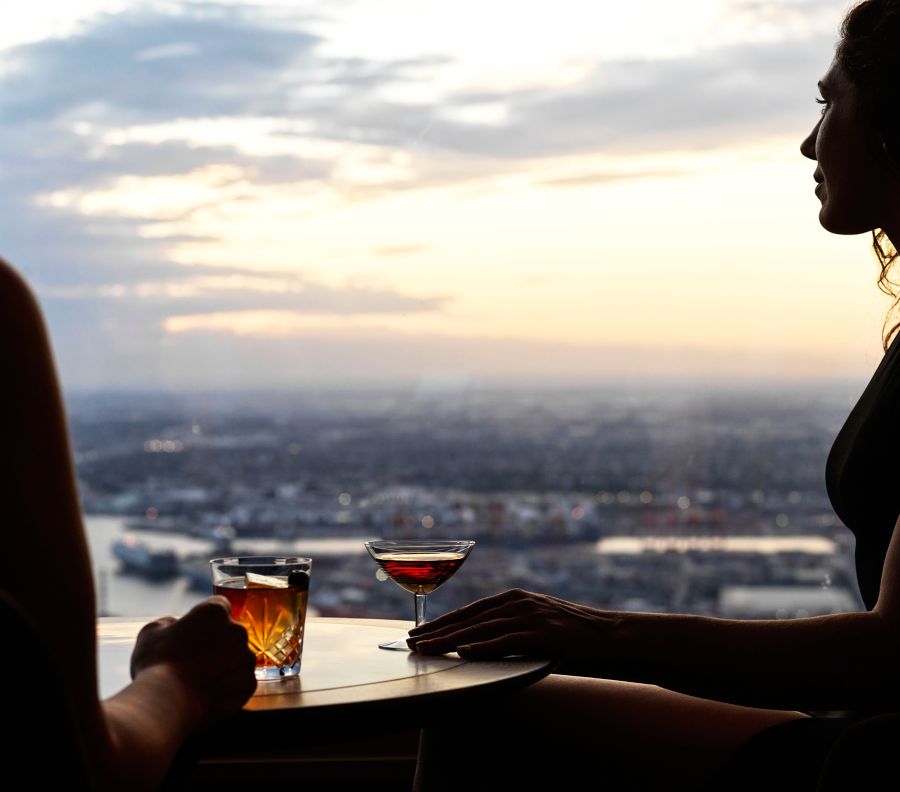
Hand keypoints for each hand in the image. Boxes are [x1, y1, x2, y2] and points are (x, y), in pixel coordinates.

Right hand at [130, 596, 256, 726]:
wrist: (166, 704)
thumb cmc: (156, 665)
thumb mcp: (151, 633)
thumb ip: (169, 623)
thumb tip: (175, 625)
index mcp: (214, 612)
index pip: (219, 606)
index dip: (207, 621)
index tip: (196, 633)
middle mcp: (237, 630)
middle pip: (231, 633)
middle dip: (217, 644)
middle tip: (194, 661)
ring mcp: (246, 658)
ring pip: (238, 659)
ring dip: (225, 666)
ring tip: (200, 682)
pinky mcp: (248, 684)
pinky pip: (241, 683)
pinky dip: (229, 689)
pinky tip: (208, 696)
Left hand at [407, 588, 621, 671]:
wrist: (612, 637)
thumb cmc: (573, 637)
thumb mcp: (536, 627)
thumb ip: (510, 630)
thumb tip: (479, 644)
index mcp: (515, 598)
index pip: (470, 611)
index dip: (442, 623)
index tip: (419, 633)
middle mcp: (519, 602)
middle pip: (469, 618)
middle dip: (437, 631)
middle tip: (410, 644)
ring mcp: (531, 615)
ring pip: (481, 629)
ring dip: (450, 640)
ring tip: (426, 651)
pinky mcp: (544, 632)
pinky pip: (507, 641)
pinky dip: (483, 647)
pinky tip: (463, 652)